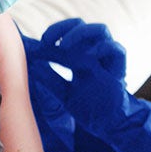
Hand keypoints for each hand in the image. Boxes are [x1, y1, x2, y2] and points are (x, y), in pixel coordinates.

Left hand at [29, 21, 150, 151]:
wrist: (107, 126)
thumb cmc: (88, 108)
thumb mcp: (62, 92)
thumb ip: (49, 78)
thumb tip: (31, 65)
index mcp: (80, 55)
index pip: (67, 33)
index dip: (53, 33)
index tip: (38, 43)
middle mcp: (94, 52)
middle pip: (81, 25)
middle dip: (63, 28)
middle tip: (47, 40)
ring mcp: (107, 59)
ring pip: (101, 30)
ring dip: (81, 33)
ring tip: (64, 46)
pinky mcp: (119, 69)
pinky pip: (116, 49)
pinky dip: (102, 48)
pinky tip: (88, 57)